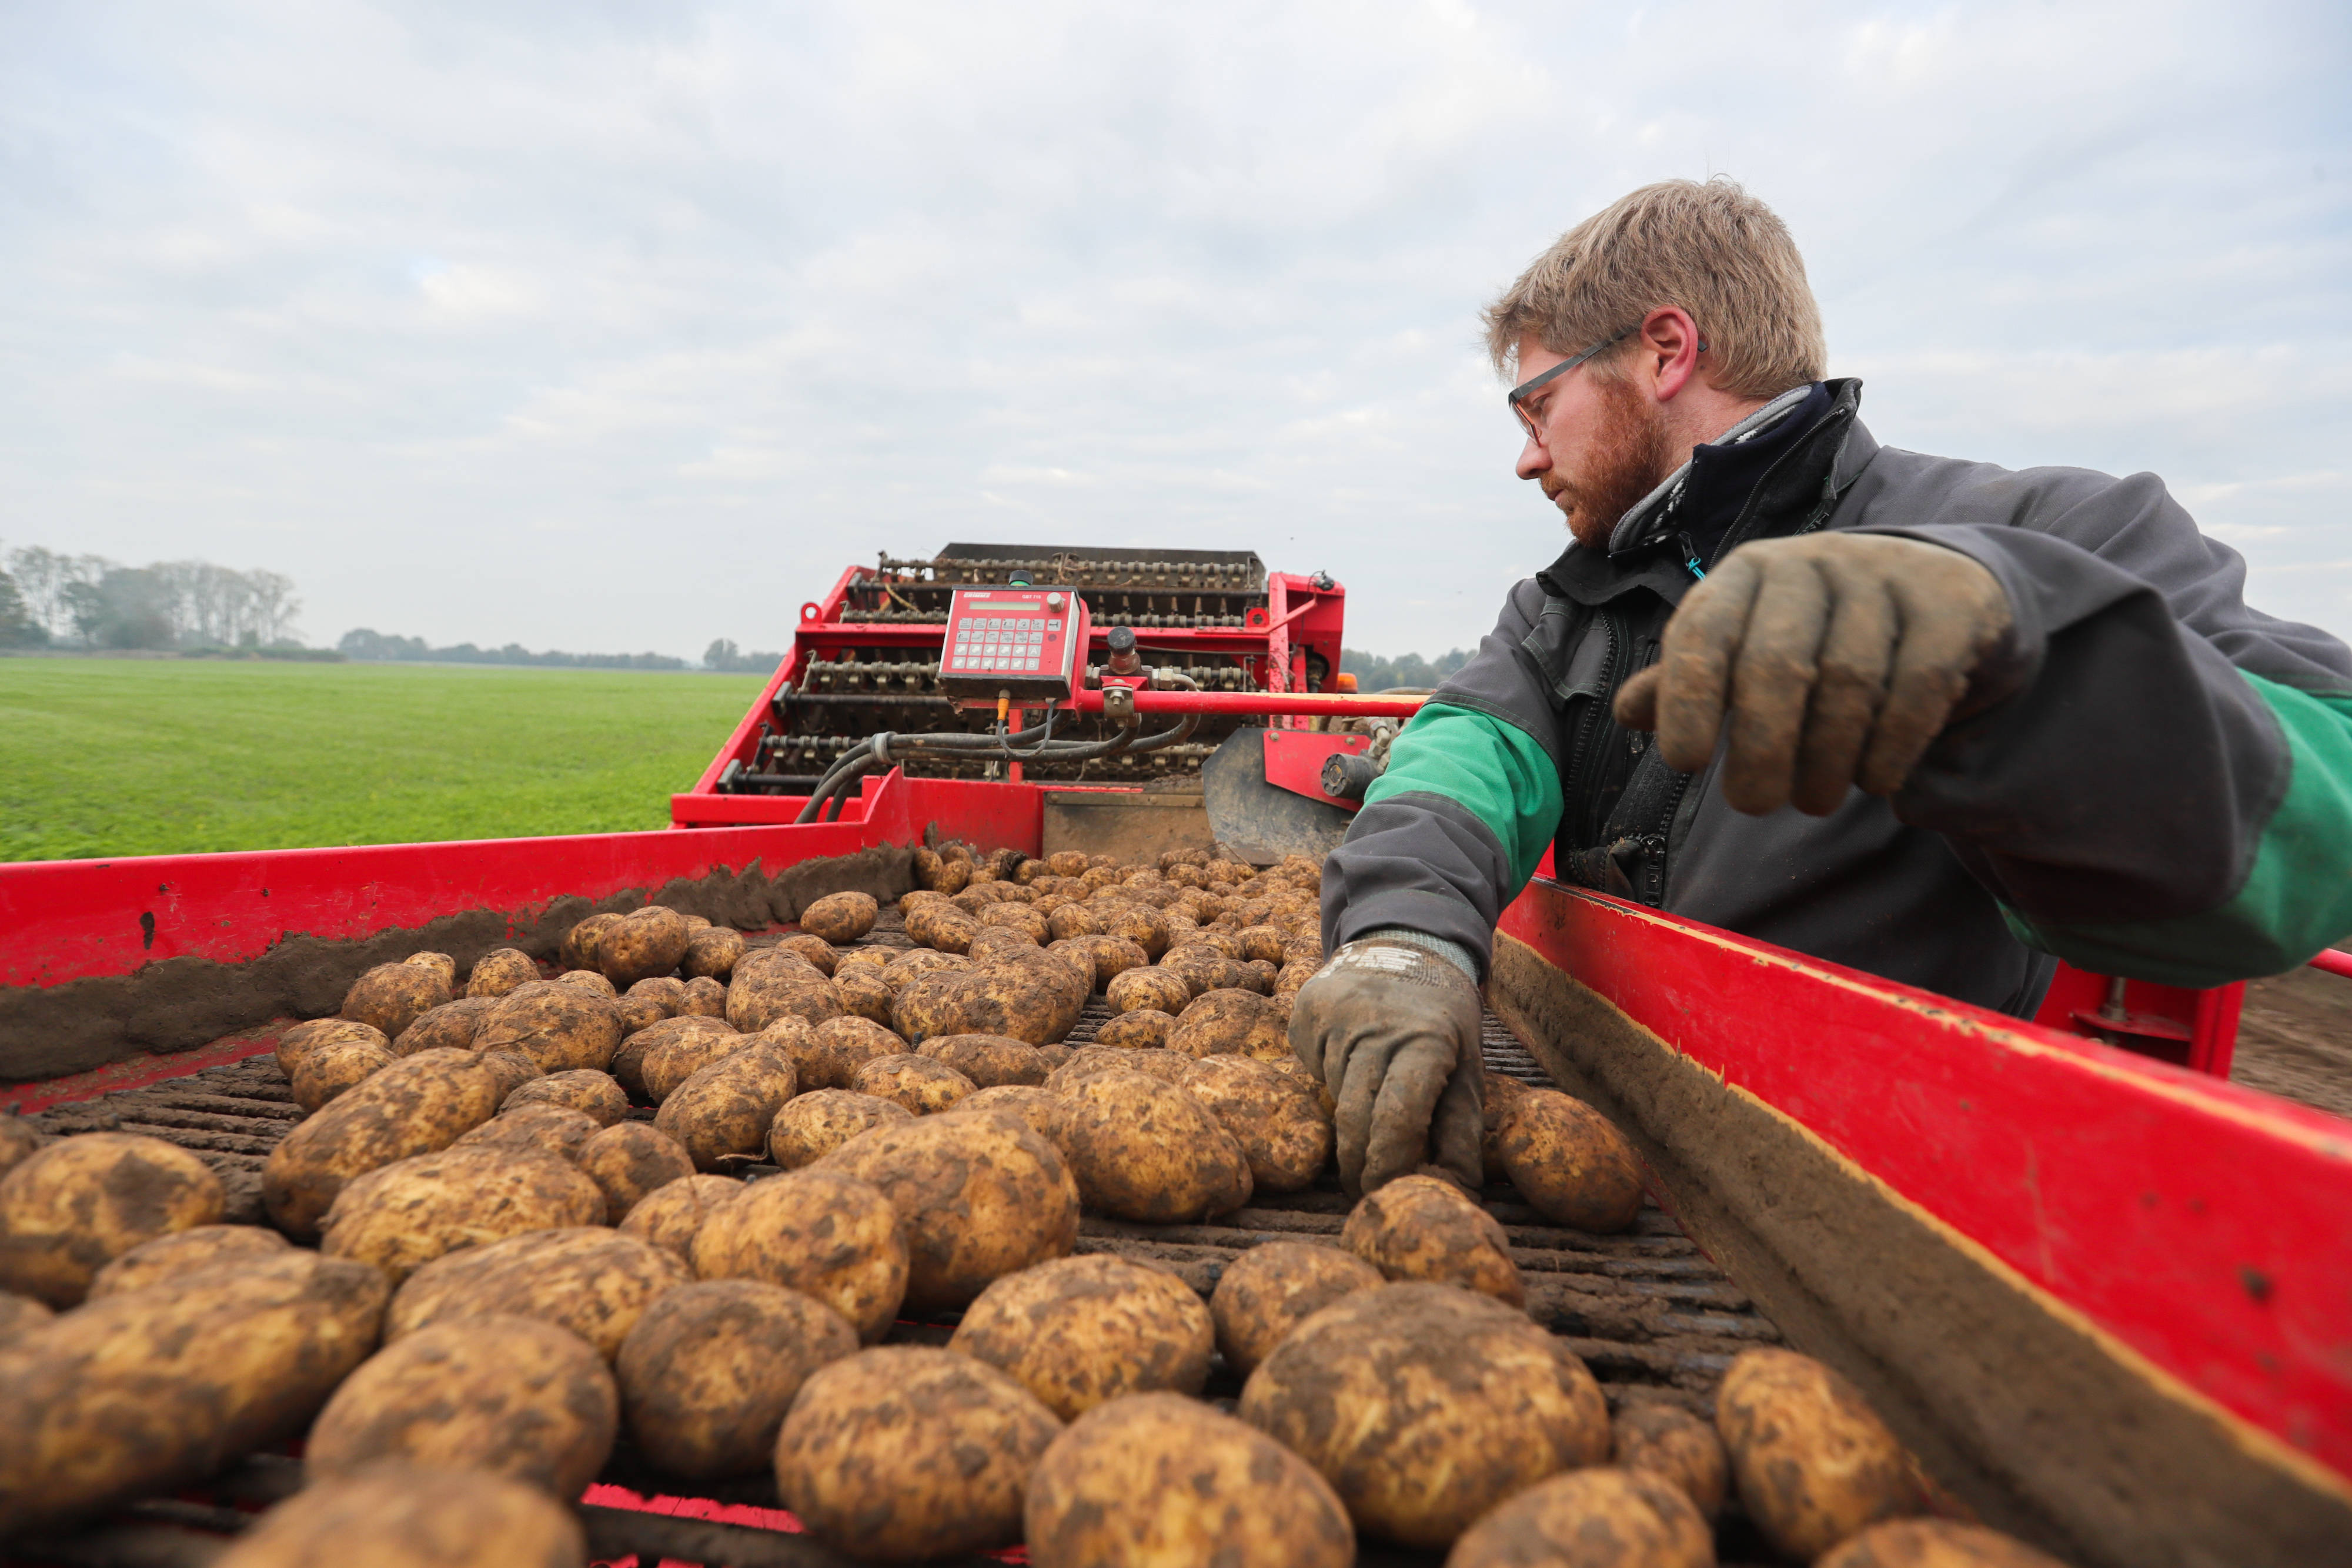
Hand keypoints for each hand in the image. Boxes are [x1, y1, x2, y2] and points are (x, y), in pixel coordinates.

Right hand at [1288, 940, 1485, 1196]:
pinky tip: (1349, 1067)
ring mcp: (1333, 1019)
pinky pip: (1312, 1071)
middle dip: (1359, 1166)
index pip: (1397, 1120)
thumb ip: (1462, 1131)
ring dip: (1348, 1121)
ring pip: (1333, 1097)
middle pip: (1355, 1119)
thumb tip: (1458, 1192)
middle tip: (1363, 1190)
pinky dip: (1330, 1084)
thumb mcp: (1467, 1067)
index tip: (1387, 1191)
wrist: (1403, 942)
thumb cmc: (1442, 1019)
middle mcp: (1374, 1027)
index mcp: (1425, 1042)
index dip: (1389, 1166)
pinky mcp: (1304, 1015)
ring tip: (1366, 1118)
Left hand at [1614, 532, 2015, 815]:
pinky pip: (1919, 683)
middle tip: (1755, 806)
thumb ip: (1688, 681)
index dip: (1688, 697)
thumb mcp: (1744, 647)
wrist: (1933, 591)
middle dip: (1763, 747)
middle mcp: (1811, 563)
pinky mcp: (1951, 603)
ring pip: (1849, 679)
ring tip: (1815, 801)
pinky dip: (1893, 743)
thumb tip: (1628, 712)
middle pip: (1778, 661)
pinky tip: (1875, 782)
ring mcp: (1885, 576)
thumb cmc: (1815, 634)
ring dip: (1828, 757)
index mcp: (1746, 574)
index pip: (1704, 631)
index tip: (1686, 763)